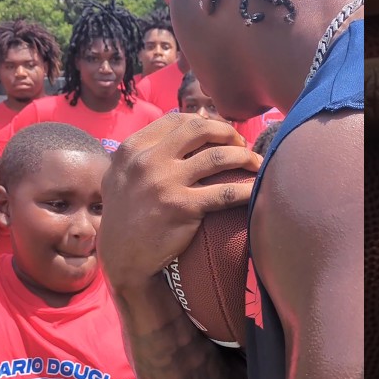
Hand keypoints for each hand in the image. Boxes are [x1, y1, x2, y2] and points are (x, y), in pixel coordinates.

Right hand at [100, 113, 260, 289]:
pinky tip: (257, 191)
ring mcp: (165, 182)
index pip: (176, 120)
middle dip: (227, 133)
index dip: (205, 121)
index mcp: (132, 149)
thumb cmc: (126, 216)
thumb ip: (146, 150)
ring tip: (256, 164)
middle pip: (199, 130)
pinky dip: (246, 190)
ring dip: (245, 157)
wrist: (122, 258)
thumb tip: (190, 122)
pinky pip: (225, 193)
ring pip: (217, 157)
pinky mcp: (182, 207)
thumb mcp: (121, 174)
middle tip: (241, 145)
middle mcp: (146, 160)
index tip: (220, 132)